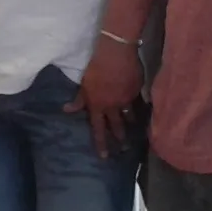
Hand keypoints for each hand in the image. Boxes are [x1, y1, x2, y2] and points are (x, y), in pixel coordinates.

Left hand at [68, 38, 143, 159]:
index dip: (101, 143)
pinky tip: (145, 112)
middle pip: (117, 126)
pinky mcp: (138, 91)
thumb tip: (66, 110)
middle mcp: (113, 107)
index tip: (104, 156)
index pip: (98, 129)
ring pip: (130, 117)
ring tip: (136, 132)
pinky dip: (141, 109)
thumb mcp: (84, 84)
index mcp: (98, 106)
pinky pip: (140, 104)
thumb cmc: (96, 67)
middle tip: (125, 149)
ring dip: (132, 125)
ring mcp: (127, 100)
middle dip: (121, 138)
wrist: (116, 54)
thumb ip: (79, 100)